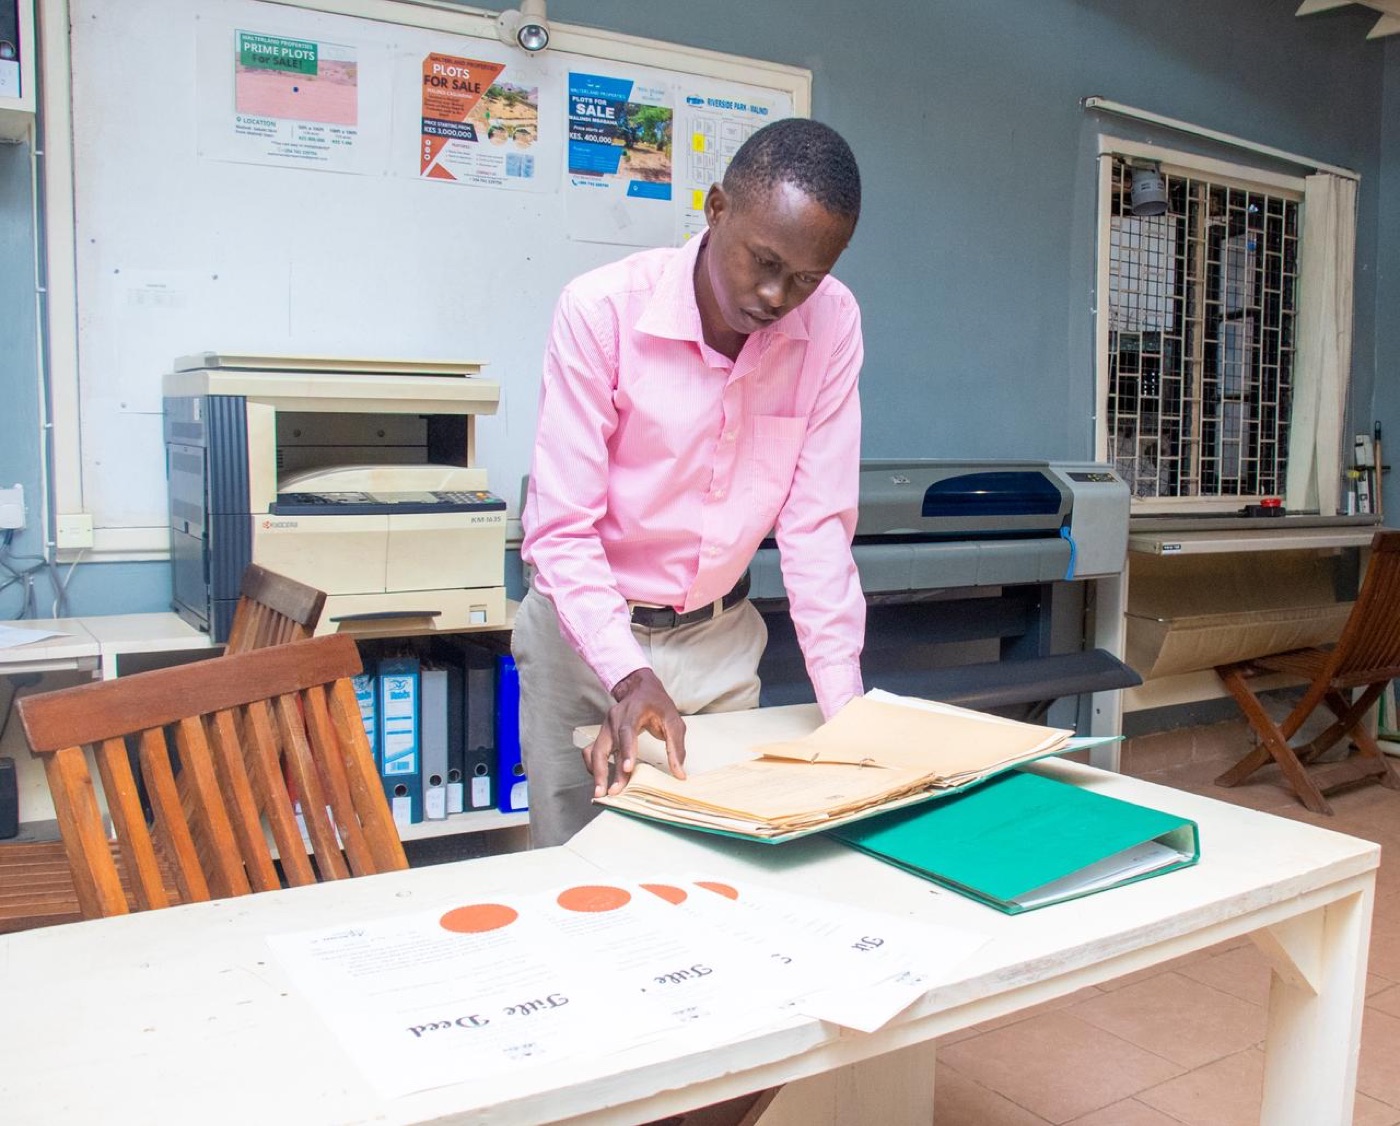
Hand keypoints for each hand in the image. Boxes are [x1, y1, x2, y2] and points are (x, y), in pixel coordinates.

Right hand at [583, 668, 686, 796]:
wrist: (640, 688)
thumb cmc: (658, 705)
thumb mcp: (674, 721)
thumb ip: (676, 747)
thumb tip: (679, 774)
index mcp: (633, 711)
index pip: (626, 731)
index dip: (627, 750)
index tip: (628, 769)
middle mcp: (614, 718)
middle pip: (606, 745)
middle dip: (607, 770)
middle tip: (612, 792)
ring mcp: (605, 726)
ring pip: (595, 751)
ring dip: (597, 772)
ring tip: (600, 793)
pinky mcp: (601, 734)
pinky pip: (590, 751)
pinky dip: (592, 766)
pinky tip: (600, 780)